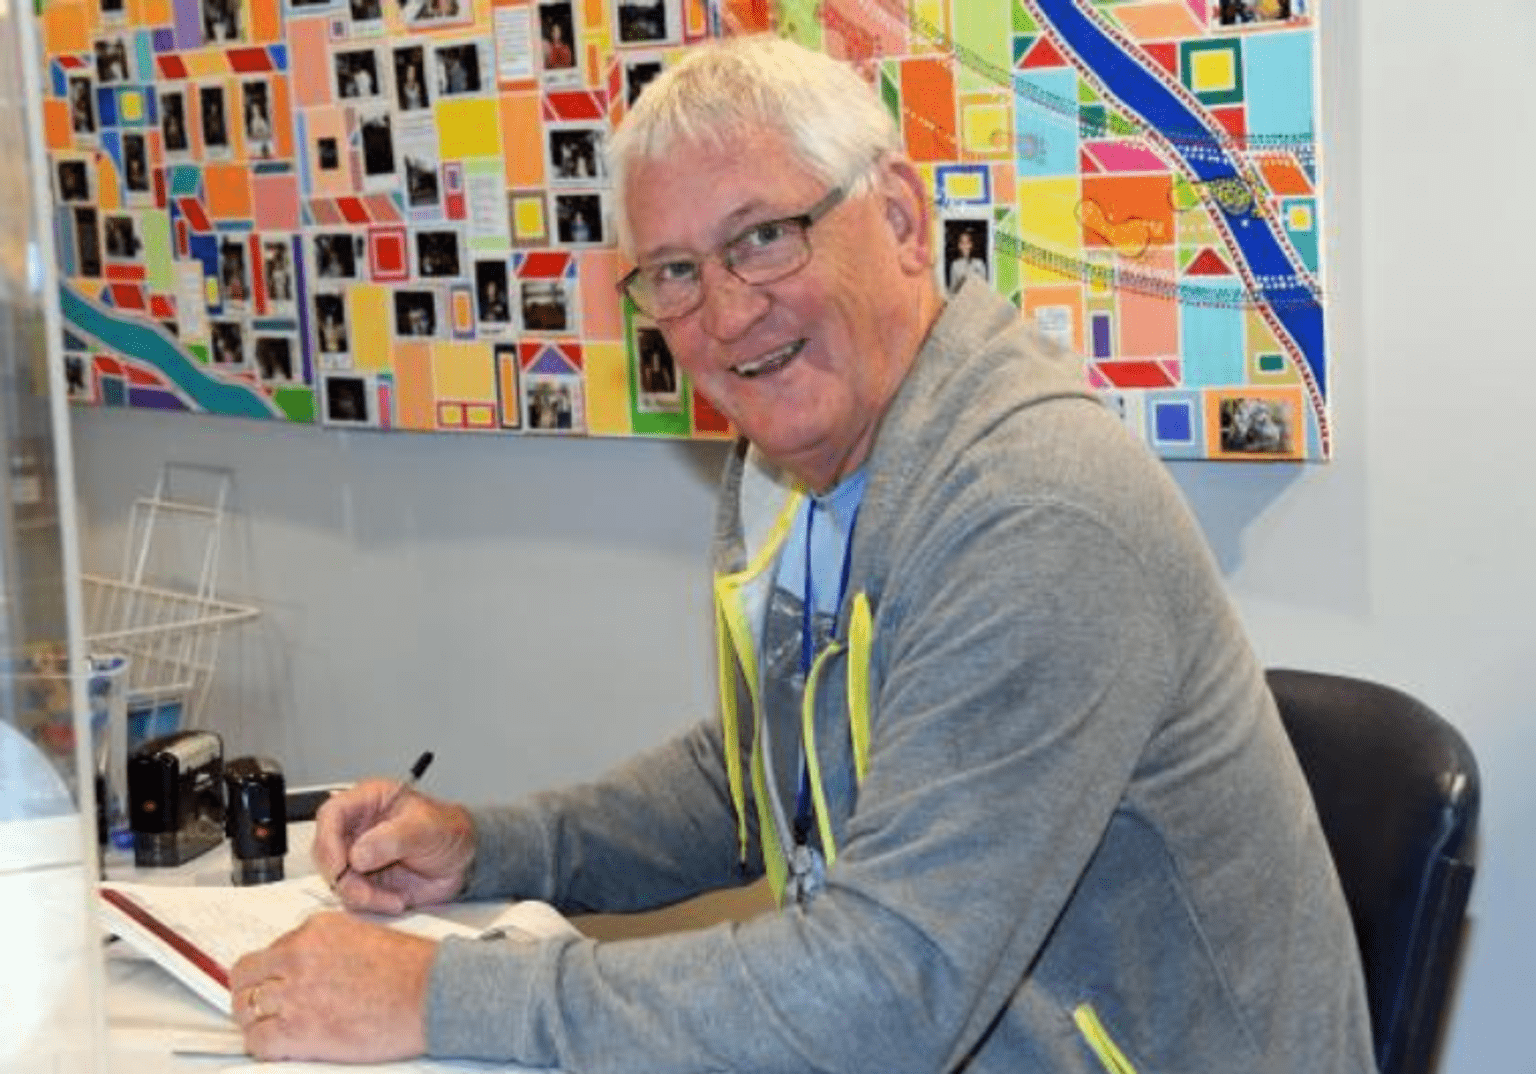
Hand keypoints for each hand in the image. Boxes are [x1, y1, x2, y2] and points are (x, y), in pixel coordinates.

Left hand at [231, 912, 434, 1061]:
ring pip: (245, 1008)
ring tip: (271, 1030)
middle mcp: (299, 955)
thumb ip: (329, 947)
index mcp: (316, 930)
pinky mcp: (298, 1030)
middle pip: (245, 976)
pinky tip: (279, 1048)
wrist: (431, 994)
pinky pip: (257, 1041)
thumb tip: (312, 966)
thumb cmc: (412, 969)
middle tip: (261, 1007)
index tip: (277, 984)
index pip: (271, 950)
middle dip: (250, 992)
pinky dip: (263, 1047)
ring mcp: (295, 993)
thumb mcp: (365, 936)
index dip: (272, 972)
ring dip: (255, 1021)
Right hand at [313, 780, 475, 913]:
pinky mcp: (366, 880)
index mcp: (370, 801)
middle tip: (367, 891)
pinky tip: (395, 901)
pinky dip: (371, 904)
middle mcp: (358, 828)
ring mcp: (359, 856)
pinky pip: (353, 897)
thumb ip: (394, 838)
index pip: (332, 814)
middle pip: (326, 851)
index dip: (328, 840)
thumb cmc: (449, 831)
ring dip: (360, 895)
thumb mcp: (427, 828)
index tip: (341, 866)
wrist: (465, 860)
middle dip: (344, 877)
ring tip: (392, 898)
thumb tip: (359, 854)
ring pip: (336, 879)